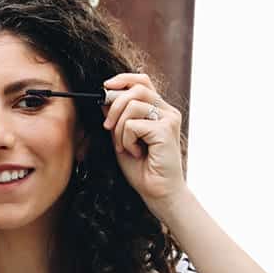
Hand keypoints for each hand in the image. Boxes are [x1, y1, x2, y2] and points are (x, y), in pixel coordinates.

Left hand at [102, 72, 186, 212]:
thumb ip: (117, 118)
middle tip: (107, 127)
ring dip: (119, 128)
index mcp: (159, 110)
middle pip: (136, 88)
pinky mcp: (165, 130)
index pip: (142, 81)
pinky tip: (135, 152)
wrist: (158, 193)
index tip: (105, 88)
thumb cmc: (143, 170)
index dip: (123, 79)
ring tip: (124, 146)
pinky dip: (127, 139)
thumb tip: (104, 98)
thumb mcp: (123, 138)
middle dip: (114, 105)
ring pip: (132, 104)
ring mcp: (169, 119)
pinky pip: (133, 124)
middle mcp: (167, 111)